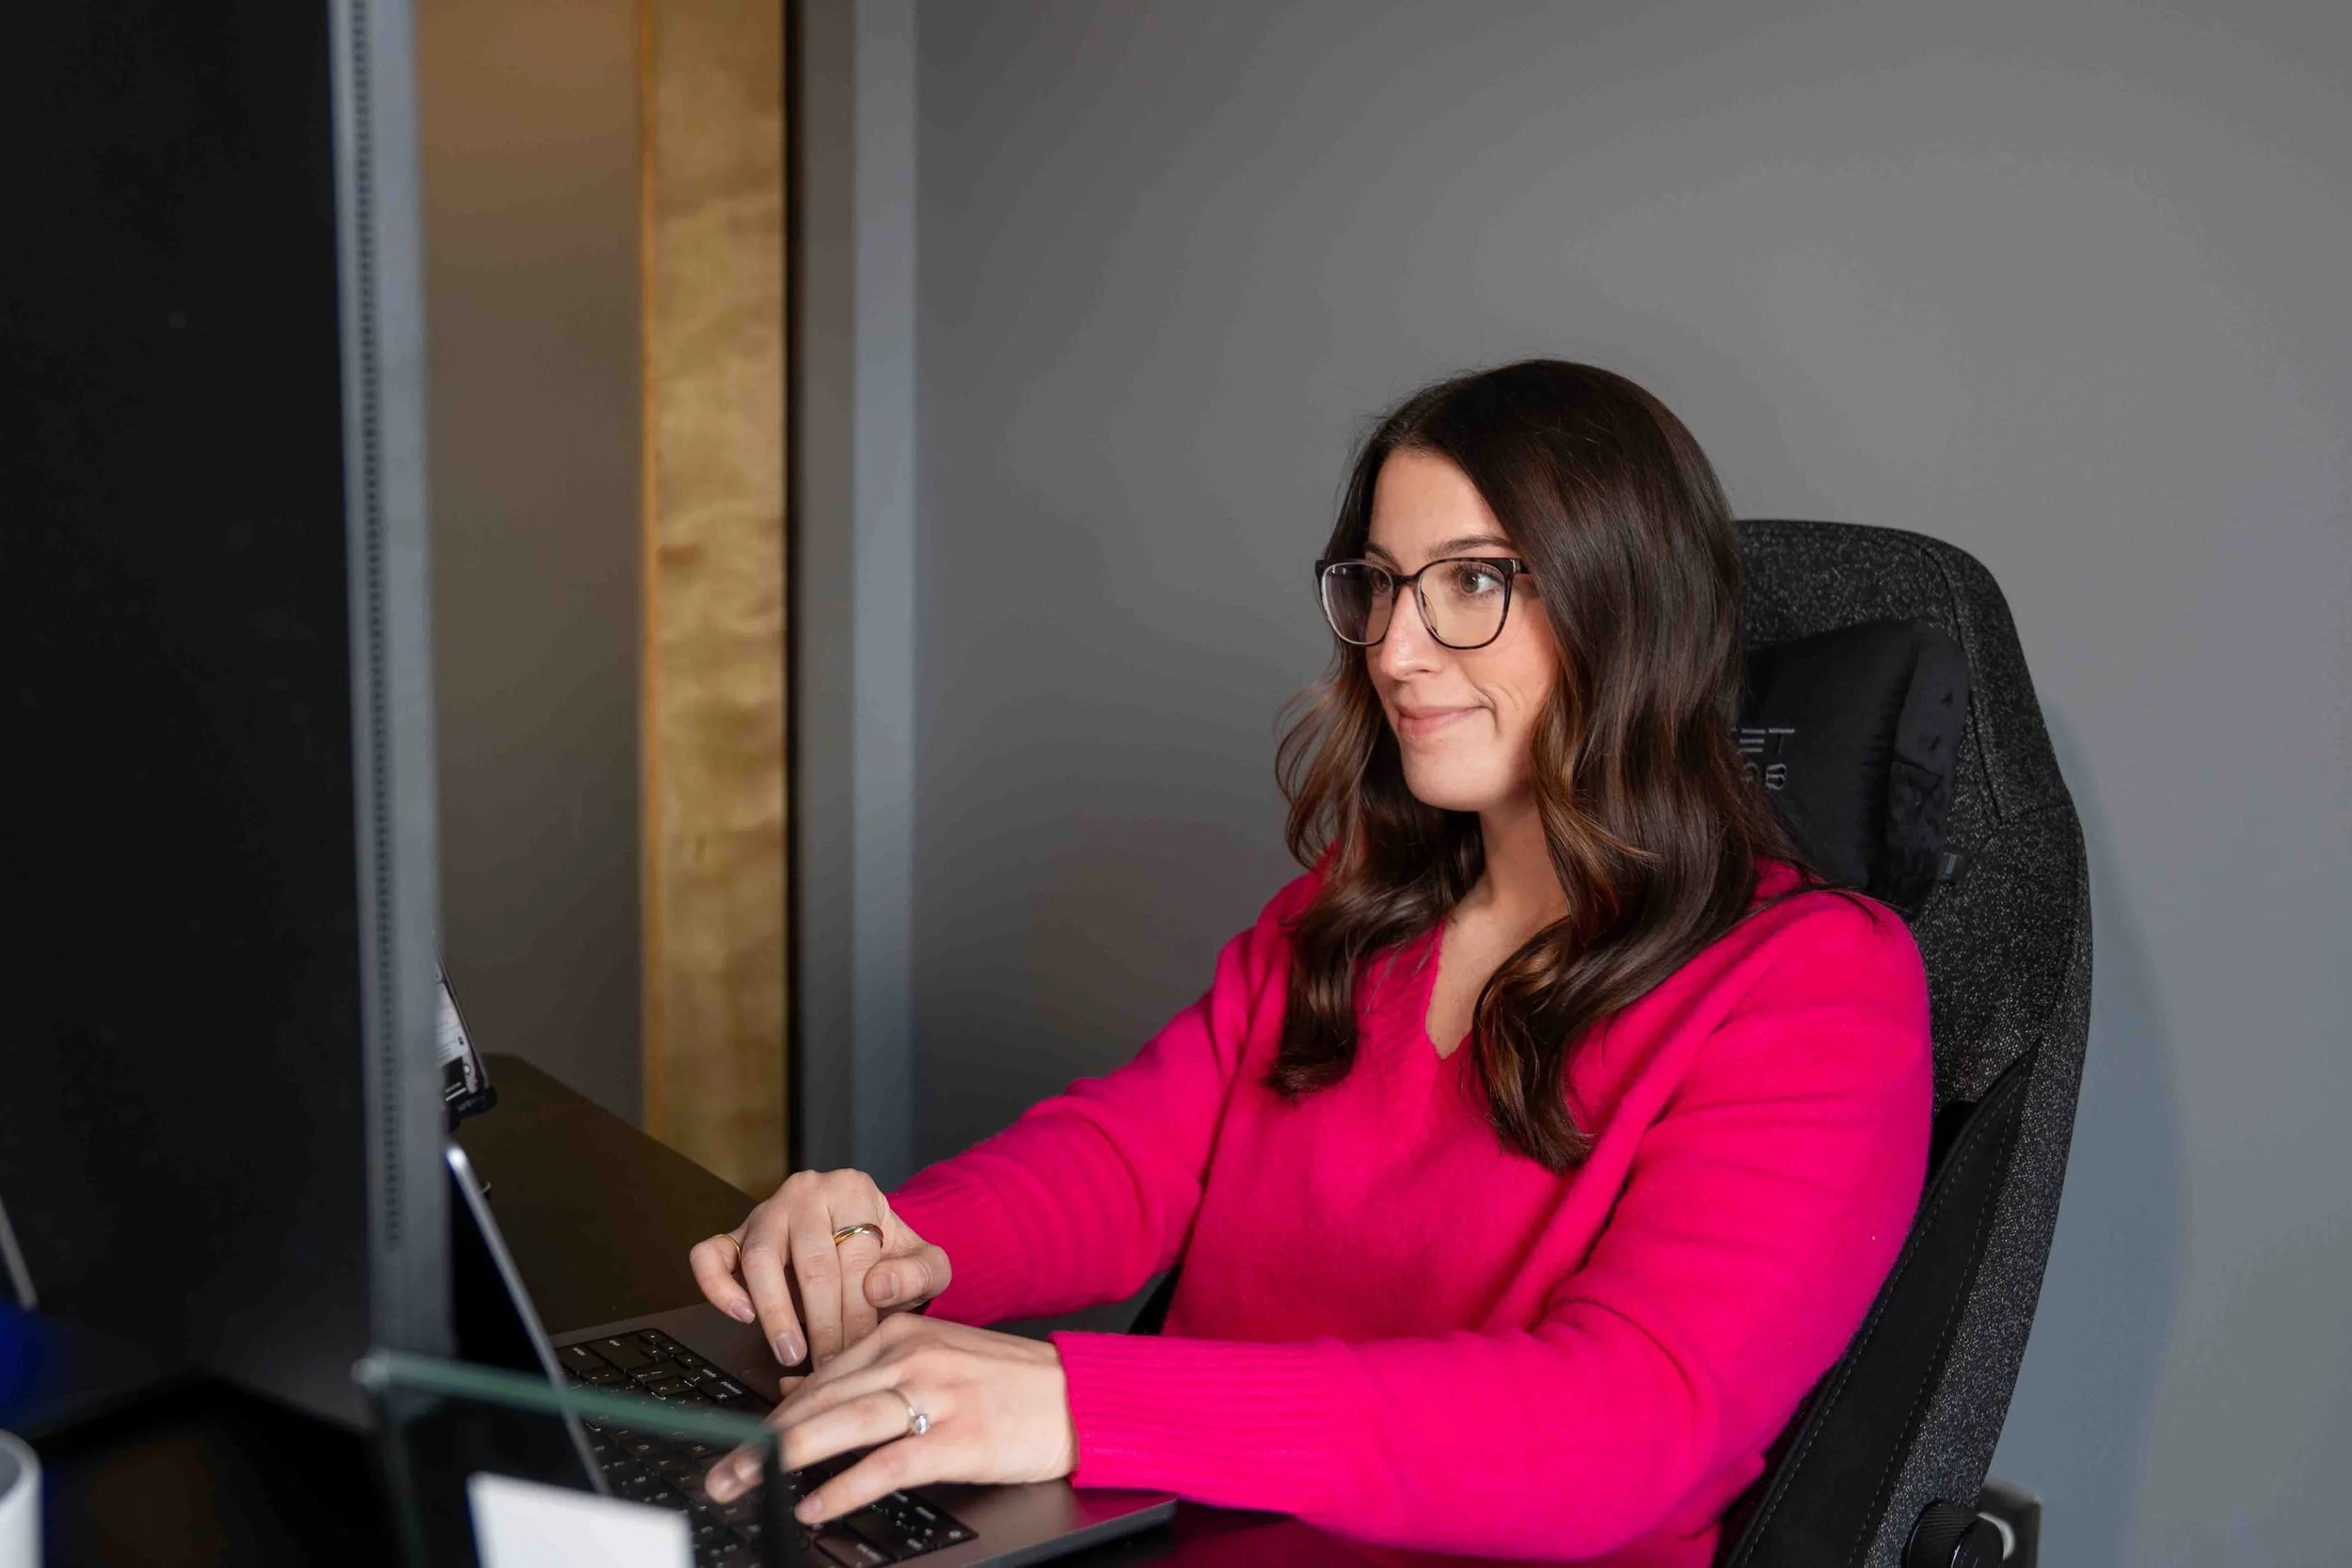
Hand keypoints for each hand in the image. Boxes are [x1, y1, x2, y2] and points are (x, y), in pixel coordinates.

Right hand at [689, 1169, 951, 1367]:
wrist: (866, 1245)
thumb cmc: (891, 1259)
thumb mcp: (926, 1264)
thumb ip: (919, 1273)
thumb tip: (878, 1287)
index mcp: (853, 1189)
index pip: (854, 1256)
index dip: (858, 1311)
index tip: (861, 1352)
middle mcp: (806, 1192)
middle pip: (810, 1260)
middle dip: (822, 1322)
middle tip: (829, 1365)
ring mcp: (765, 1212)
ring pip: (759, 1258)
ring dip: (775, 1312)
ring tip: (791, 1353)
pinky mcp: (734, 1235)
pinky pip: (710, 1255)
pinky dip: (718, 1286)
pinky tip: (743, 1316)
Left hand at [701, 1314, 1077, 1526]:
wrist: (1078, 1397)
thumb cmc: (1008, 1384)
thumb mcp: (936, 1359)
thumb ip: (871, 1371)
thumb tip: (801, 1391)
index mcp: (901, 1332)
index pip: (819, 1376)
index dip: (771, 1415)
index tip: (735, 1444)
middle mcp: (911, 1356)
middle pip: (818, 1400)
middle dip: (760, 1441)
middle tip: (721, 1473)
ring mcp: (933, 1395)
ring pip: (841, 1425)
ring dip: (783, 1460)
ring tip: (748, 1486)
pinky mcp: (955, 1437)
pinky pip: (885, 1463)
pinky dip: (843, 1487)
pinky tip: (814, 1505)